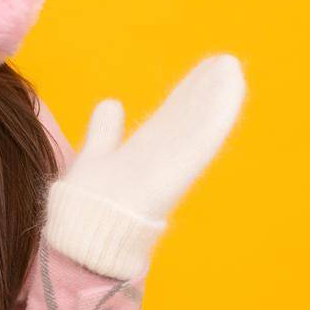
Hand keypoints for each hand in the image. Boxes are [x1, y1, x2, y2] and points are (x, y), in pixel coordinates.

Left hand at [43, 54, 246, 278]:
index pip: (172, 118)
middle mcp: (157, 163)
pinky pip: (193, 146)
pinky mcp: (165, 181)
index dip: (189, 95)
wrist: (78, 248)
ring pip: (193, 130)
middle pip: (185, 120)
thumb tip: (111, 103)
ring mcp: (163, 172)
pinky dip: (211, 119)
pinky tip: (227, 93)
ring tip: (231, 68)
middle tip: (227, 62)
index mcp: (143, 157)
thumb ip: (104, 135)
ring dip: (213, 101)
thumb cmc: (85, 213)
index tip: (209, 69)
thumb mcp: (94, 161)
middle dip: (204, 92)